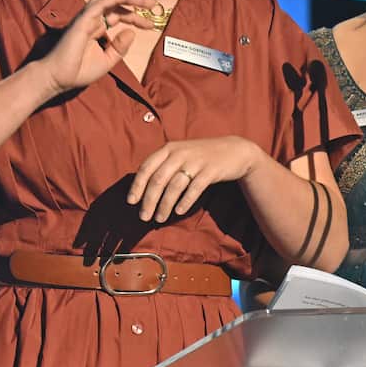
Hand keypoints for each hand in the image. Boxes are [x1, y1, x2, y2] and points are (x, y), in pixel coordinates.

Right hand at [36, 0, 155, 95]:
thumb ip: (120, 47)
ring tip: (145, 0)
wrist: (59, 78)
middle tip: (153, 5)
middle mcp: (92, 20)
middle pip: (115, 4)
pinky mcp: (82, 20)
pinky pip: (100, 4)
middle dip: (134, 2)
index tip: (150, 25)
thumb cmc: (79, 70)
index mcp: (97, 28)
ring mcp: (86, 18)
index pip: (118, 15)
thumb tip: (132, 31)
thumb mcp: (108, 60)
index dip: (135, 17)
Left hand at [128, 136, 265, 222]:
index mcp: (169, 148)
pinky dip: (185, 201)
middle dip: (149, 200)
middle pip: (158, 179)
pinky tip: (179, 211)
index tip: (131, 202)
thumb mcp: (180, 154)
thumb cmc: (201, 156)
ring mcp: (196, 161)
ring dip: (165, 205)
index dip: (137, 185)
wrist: (234, 151)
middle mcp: (180, 153)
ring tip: (159, 218)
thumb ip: (163, 166)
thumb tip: (142, 190)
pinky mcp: (211, 170)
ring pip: (174, 186)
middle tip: (144, 217)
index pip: (147, 167)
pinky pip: (194, 188)